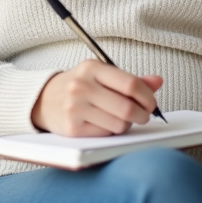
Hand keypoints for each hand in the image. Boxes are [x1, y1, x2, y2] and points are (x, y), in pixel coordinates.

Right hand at [31, 60, 163, 136]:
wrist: (43, 100)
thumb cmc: (79, 87)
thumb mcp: (101, 75)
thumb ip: (130, 79)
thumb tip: (157, 81)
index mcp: (92, 68)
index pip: (130, 84)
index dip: (147, 97)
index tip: (152, 104)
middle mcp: (81, 86)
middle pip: (127, 107)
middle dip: (142, 114)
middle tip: (144, 115)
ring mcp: (75, 108)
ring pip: (119, 124)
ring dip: (127, 124)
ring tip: (121, 118)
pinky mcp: (72, 128)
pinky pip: (106, 134)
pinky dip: (112, 131)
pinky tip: (105, 123)